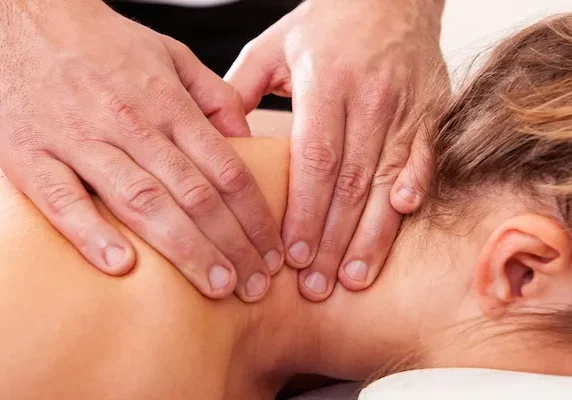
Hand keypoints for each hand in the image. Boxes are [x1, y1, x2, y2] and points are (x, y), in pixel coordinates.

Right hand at [0, 0, 283, 301]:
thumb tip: (248, 140)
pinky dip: (91, 234)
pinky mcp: (30, 155)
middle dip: (232, 246)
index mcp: (168, 105)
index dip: (256, 218)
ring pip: (142, 202)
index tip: (272, 253)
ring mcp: (80, 140)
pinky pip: (62, 199)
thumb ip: (214, 96)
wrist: (23, 18)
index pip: (227, 170)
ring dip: (185, 250)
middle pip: (195, 195)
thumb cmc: (103, 43)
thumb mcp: (170, 54)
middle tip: (255, 286)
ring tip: (217, 287)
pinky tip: (122, 266)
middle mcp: (131, 125)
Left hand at [226, 0, 447, 299]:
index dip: (306, 212)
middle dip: (334, 240)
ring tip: (354, 277)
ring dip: (371, 235)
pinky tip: (402, 218)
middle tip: (319, 285)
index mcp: (325, 83)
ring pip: (387, 181)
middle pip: (351, 183)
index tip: (294, 255)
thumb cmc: (325, 24)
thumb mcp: (271, 47)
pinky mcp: (430, 112)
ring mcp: (404, 107)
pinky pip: (425, 156)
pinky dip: (415, 188)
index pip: (315, 160)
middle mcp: (369, 99)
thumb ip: (240, 91)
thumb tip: (217, 142)